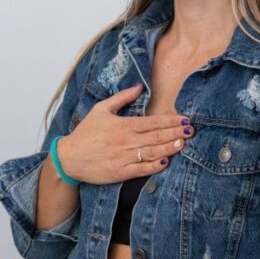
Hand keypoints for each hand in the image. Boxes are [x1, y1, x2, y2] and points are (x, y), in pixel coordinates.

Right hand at [57, 84, 193, 184]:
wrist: (68, 158)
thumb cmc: (85, 133)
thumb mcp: (101, 110)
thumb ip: (122, 98)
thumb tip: (139, 86)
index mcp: (123, 125)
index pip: (152, 122)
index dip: (170, 121)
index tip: (185, 119)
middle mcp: (125, 141)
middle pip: (156, 136)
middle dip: (176, 133)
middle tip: (191, 131)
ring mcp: (123, 157)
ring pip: (152, 152)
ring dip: (169, 148)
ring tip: (183, 144)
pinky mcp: (119, 172)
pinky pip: (141, 169)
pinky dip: (154, 166)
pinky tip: (165, 161)